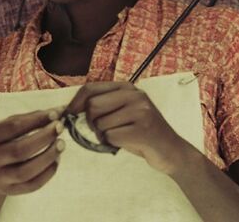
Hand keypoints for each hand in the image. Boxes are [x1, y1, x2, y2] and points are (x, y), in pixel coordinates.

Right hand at [0, 108, 64, 197]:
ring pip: (26, 172)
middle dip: (44, 137)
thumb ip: (28, 118)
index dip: (37, 119)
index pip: (13, 127)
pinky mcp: (10, 191)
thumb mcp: (4, 126)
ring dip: (48, 156)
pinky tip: (56, 160)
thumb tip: (59, 110)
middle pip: (20, 150)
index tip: (56, 113)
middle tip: (60, 127)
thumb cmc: (0, 142)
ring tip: (61, 144)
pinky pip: (32, 185)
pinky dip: (48, 173)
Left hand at [66, 82, 190, 174]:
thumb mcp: (126, 111)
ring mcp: (140, 111)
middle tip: (104, 132)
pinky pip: (111, 137)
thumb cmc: (142, 133)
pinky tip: (126, 143)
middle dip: (92, 123)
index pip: (91, 88)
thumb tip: (72, 109)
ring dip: (104, 136)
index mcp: (128, 87)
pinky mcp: (142, 129)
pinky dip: (113, 144)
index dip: (75, 103)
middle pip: (92, 106)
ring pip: (100, 124)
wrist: (171, 151)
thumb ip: (106, 105)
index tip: (67, 115)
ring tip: (119, 137)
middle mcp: (134, 95)